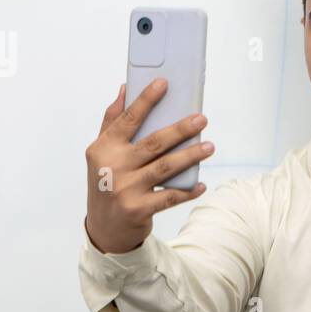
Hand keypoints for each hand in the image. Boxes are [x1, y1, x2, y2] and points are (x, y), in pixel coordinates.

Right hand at [83, 79, 212, 253]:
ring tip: (209, 147)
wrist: (104, 228)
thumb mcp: (101, 153)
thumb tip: (124, 89)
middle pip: (153, 142)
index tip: (164, 83)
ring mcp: (125, 189)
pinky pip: (170, 197)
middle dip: (180, 129)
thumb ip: (111, 121)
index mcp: (104, 148)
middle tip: (202, 119)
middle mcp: (113, 167)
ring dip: (190, 156)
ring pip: (165, 167)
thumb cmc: (106, 182)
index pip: (128, 119)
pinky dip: (188, 191)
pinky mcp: (138, 209)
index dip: (146, 100)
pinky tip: (201, 184)